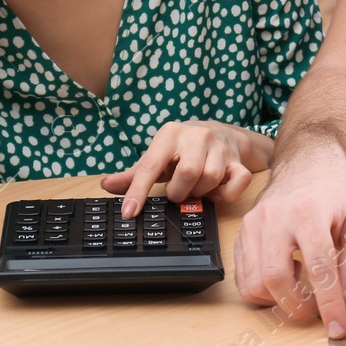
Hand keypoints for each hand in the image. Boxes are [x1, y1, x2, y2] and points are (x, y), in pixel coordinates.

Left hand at [101, 120, 269, 218]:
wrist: (225, 133)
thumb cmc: (185, 149)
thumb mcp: (159, 156)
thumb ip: (134, 174)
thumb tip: (106, 184)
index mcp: (170, 135)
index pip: (150, 166)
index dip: (137, 191)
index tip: (129, 213)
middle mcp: (197, 136)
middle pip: (187, 174)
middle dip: (179, 192)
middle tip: (178, 191)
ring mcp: (220, 148)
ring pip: (210, 179)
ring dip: (201, 192)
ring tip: (196, 187)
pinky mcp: (239, 161)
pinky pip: (237, 183)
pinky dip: (226, 194)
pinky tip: (217, 191)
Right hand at [233, 146, 345, 337]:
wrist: (307, 166)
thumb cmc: (336, 195)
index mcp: (309, 211)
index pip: (318, 268)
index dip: (329, 304)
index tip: (337, 327)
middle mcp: (274, 217)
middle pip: (276, 278)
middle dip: (299, 307)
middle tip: (317, 309)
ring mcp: (252, 225)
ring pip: (254, 283)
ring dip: (279, 299)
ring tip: (301, 283)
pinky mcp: (241, 234)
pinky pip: (243, 278)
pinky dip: (263, 290)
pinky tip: (284, 274)